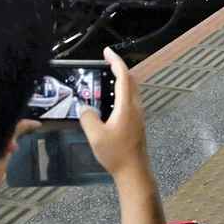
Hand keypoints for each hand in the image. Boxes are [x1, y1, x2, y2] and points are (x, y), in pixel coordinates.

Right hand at [79, 47, 149, 181]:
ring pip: (132, 90)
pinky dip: (122, 91)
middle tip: (105, 62)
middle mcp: (136, 107)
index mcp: (127, 106)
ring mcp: (138, 115)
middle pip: (131, 80)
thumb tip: (85, 107)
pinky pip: (130, 99)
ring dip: (121, 79)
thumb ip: (88, 118)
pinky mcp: (137, 123)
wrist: (134, 172)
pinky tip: (110, 100)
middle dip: (119, 67)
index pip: (124, 76)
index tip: (106, 51)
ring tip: (106, 78)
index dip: (116, 61)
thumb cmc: (116, 154)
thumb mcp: (95, 136)